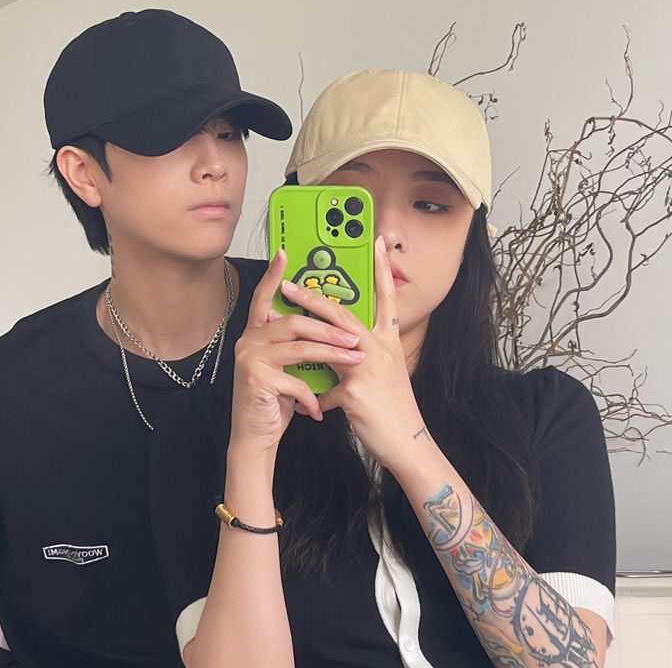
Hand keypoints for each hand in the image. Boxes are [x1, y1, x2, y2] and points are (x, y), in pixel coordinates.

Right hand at [230, 249, 364, 455]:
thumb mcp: (289, 369)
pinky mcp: (255, 379)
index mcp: (257, 334)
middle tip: (356, 337)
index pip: (264, 298)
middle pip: (294, 322)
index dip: (274, 275)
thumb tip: (331, 327)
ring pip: (299, 347)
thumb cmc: (276, 402)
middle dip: (330, 328)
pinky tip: (319, 409)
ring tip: (355, 361)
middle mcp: (248, 341)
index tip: (285, 254)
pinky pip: (295, 380)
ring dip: (333, 354)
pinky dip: (313, 396)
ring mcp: (250, 359)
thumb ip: (298, 346)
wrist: (255, 438)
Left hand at [280, 237, 426, 469]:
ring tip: (280, 320)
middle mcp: (379, 349)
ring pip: (329, 339)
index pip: (385, 298)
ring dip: (302, 329)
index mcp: (387, 343)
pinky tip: (302, 407)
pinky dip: (311, 398)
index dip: (382, 270)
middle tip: (292, 284)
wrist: (408, 443)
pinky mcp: (355, 391)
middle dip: (315, 296)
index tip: (376, 245)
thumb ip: (360, 359)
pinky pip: (325, 390)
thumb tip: (338, 354)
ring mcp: (367, 367)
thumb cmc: (393, 410)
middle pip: (343, 314)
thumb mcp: (383, 376)